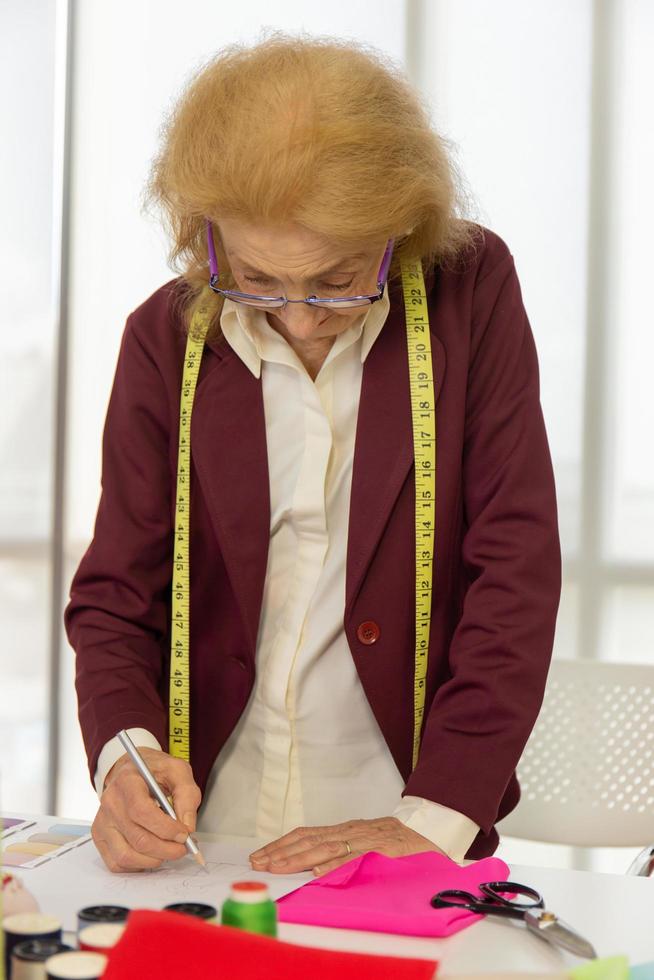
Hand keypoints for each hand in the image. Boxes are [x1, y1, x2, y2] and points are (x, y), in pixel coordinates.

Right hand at [92, 748, 200, 872]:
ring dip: (154, 859)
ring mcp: (102, 822)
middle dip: (166, 849)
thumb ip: (187, 795)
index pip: (142, 811)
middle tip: (183, 847)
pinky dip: (138, 865)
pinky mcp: (100, 837)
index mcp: (128, 781)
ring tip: (169, 850)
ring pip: (126, 855)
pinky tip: (152, 854)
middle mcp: (110, 803)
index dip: (166, 828)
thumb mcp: (178, 771)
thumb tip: (188, 827)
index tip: (184, 834)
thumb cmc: (154, 771)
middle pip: (138, 838)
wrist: (131, 771)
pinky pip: (117, 862)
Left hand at [249, 817, 445, 876]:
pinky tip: (318, 872)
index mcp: (346, 830)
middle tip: (259, 862)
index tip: (261, 855)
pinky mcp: (381, 848)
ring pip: (326, 847)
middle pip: (310, 840)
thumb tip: (314, 870)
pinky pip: (355, 856)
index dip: (283, 844)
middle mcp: (351, 831)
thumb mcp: (366, 843)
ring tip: (277, 867)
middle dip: (282, 852)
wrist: (433, 834)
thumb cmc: (398, 844)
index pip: (307, 834)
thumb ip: (343, 852)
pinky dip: (336, 864)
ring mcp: (366, 839)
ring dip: (299, 858)